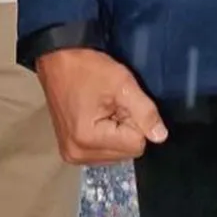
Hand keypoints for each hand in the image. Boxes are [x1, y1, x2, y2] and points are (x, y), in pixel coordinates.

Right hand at [36, 48, 168, 164]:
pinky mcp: (70, 153)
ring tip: (101, 111)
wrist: (57, 60)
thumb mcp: (122, 83)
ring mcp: (72, 155)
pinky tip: (95, 119)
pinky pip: (102, 153)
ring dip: (115, 135)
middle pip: (126, 153)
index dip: (135, 121)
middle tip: (110, 106)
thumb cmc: (85, 68)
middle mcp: (78, 154)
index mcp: (89, 139)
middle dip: (125, 130)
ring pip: (116, 155)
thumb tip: (160, 136)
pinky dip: (104, 138)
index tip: (119, 103)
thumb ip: (145, 111)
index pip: (136, 145)